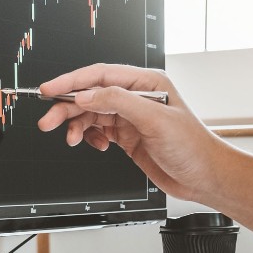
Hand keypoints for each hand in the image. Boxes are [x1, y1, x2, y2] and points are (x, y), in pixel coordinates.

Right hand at [37, 63, 252, 242]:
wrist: (205, 177)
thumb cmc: (192, 146)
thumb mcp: (153, 119)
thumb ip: (117, 102)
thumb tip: (86, 95)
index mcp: (145, 82)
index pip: (100, 76)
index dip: (72, 82)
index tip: (50, 90)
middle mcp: (136, 97)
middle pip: (91, 95)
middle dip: (67, 107)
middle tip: (48, 121)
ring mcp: (131, 117)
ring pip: (91, 114)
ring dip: (77, 125)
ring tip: (70, 138)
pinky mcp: (127, 136)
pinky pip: (98, 130)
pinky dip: (90, 137)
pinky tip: (93, 144)